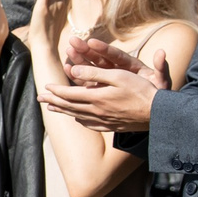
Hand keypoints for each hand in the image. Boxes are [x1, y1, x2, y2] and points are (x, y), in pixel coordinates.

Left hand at [39, 36, 166, 131]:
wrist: (157, 114)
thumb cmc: (141, 91)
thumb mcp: (118, 75)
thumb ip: (95, 73)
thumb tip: (74, 71)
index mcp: (96, 97)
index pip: (69, 94)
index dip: (56, 91)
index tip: (45, 88)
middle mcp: (96, 111)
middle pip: (69, 106)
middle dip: (53, 102)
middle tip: (40, 100)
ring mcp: (103, 121)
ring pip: (77, 116)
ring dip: (63, 111)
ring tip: (52, 109)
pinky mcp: (111, 126)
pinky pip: (89, 124)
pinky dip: (79, 120)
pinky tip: (77, 119)